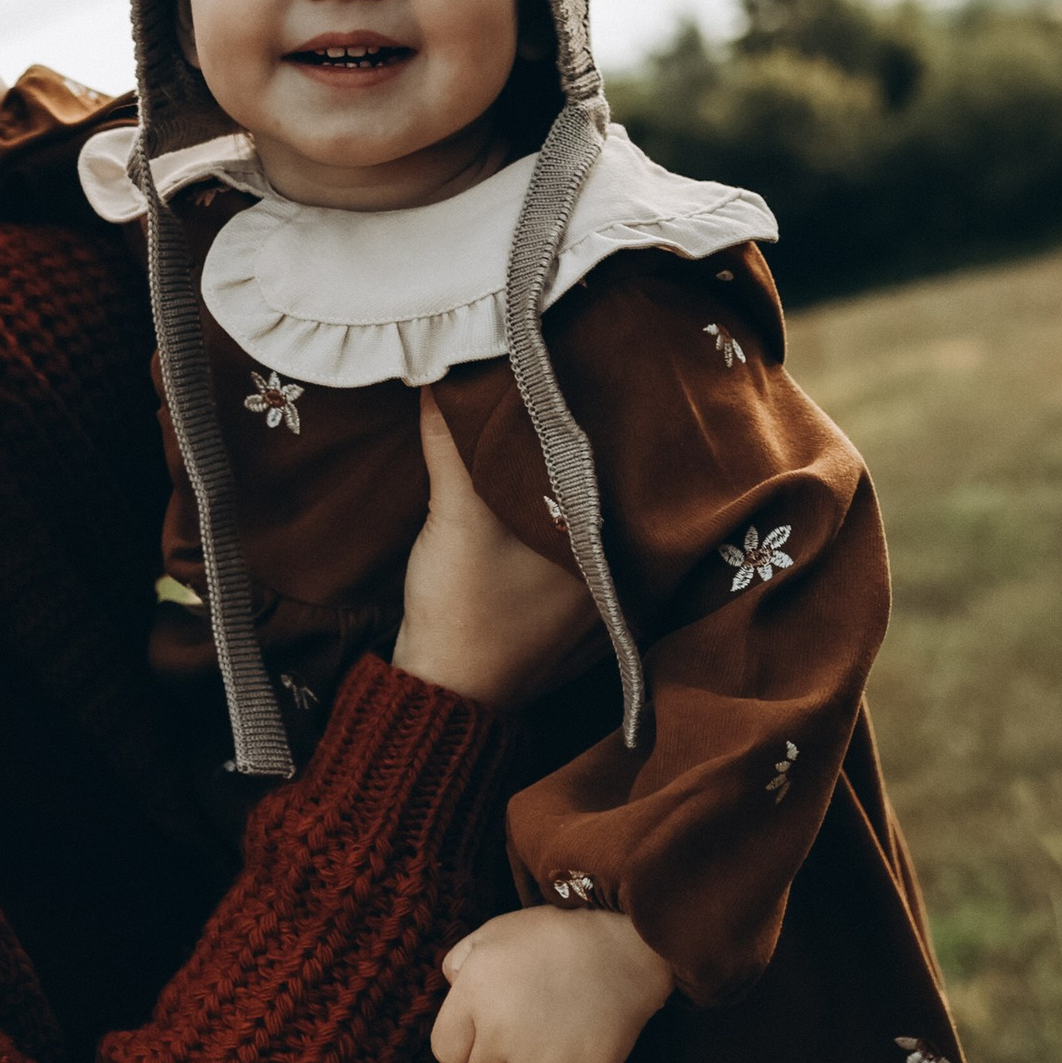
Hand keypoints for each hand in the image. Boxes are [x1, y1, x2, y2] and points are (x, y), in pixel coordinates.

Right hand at [390, 393, 602, 709]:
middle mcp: (610, 578)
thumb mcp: (457, 517)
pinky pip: (562, 540)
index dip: (607, 424)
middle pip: (603, 492)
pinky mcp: (554, 608)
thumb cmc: (464, 612)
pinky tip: (525, 481)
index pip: (622, 474)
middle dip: (580, 445)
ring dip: (559, 478)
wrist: (439, 693)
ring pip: (580, 517)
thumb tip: (444, 369)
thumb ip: (455, 444)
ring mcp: (584, 598)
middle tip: (561, 384)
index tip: (589, 373)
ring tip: (542, 417)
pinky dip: (546, 511)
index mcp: (607, 557)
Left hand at [431, 903, 674, 1062]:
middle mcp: (499, 1035)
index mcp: (473, 995)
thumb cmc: (554, 935)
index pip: (445, 1052)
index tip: (485, 1033)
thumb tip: (452, 989)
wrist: (619, 946)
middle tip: (520, 1043)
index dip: (464, 1045)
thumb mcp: (494, 932)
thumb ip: (459, 962)